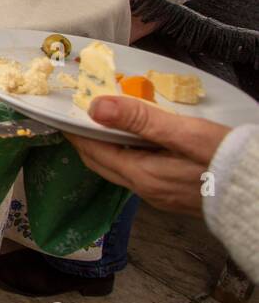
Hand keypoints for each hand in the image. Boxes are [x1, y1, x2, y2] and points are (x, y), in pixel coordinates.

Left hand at [64, 95, 233, 216]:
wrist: (258, 193)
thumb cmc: (226, 160)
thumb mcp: (183, 133)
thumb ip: (138, 119)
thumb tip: (95, 107)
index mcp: (141, 175)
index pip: (93, 152)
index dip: (75, 132)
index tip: (62, 114)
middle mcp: (146, 189)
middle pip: (102, 163)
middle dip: (86, 141)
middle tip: (76, 118)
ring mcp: (161, 195)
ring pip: (120, 169)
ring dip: (107, 148)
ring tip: (103, 124)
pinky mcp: (176, 194)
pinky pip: (140, 173)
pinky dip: (128, 154)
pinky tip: (137, 142)